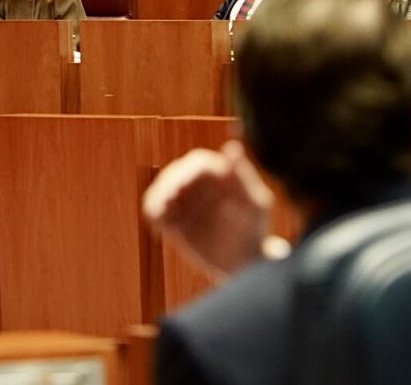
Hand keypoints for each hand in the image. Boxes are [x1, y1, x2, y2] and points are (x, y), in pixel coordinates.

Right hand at [143, 140, 275, 276]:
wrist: (246, 263)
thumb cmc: (255, 229)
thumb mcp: (254, 204)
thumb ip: (242, 176)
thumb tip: (232, 147)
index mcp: (218, 173)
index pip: (197, 163)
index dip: (187, 171)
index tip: (182, 186)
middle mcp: (199, 184)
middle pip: (176, 175)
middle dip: (169, 185)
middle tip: (168, 201)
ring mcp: (186, 202)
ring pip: (163, 191)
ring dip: (158, 198)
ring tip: (159, 212)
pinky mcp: (175, 220)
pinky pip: (157, 212)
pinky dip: (154, 212)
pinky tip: (158, 224)